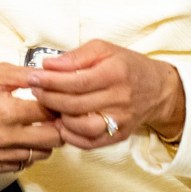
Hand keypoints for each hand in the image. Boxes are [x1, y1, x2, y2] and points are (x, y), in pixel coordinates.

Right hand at [0, 63, 63, 172]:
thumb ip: (27, 74)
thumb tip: (53, 75)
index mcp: (7, 111)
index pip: (51, 112)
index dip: (60, 104)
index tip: (61, 99)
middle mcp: (5, 137)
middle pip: (53, 139)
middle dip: (59, 125)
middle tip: (57, 114)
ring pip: (40, 155)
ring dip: (45, 141)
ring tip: (39, 124)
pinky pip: (22, 165)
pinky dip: (28, 153)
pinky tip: (22, 137)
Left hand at [27, 40, 184, 149]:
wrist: (157, 89)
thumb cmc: (127, 66)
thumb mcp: (104, 49)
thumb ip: (77, 56)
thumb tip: (50, 65)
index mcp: (115, 73)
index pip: (77, 80)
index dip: (51, 80)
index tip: (34, 77)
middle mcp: (119, 98)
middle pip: (76, 103)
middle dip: (49, 97)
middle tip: (34, 90)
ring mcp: (119, 120)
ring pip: (82, 126)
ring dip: (58, 118)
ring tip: (47, 106)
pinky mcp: (118, 135)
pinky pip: (89, 142)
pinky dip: (71, 135)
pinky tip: (60, 123)